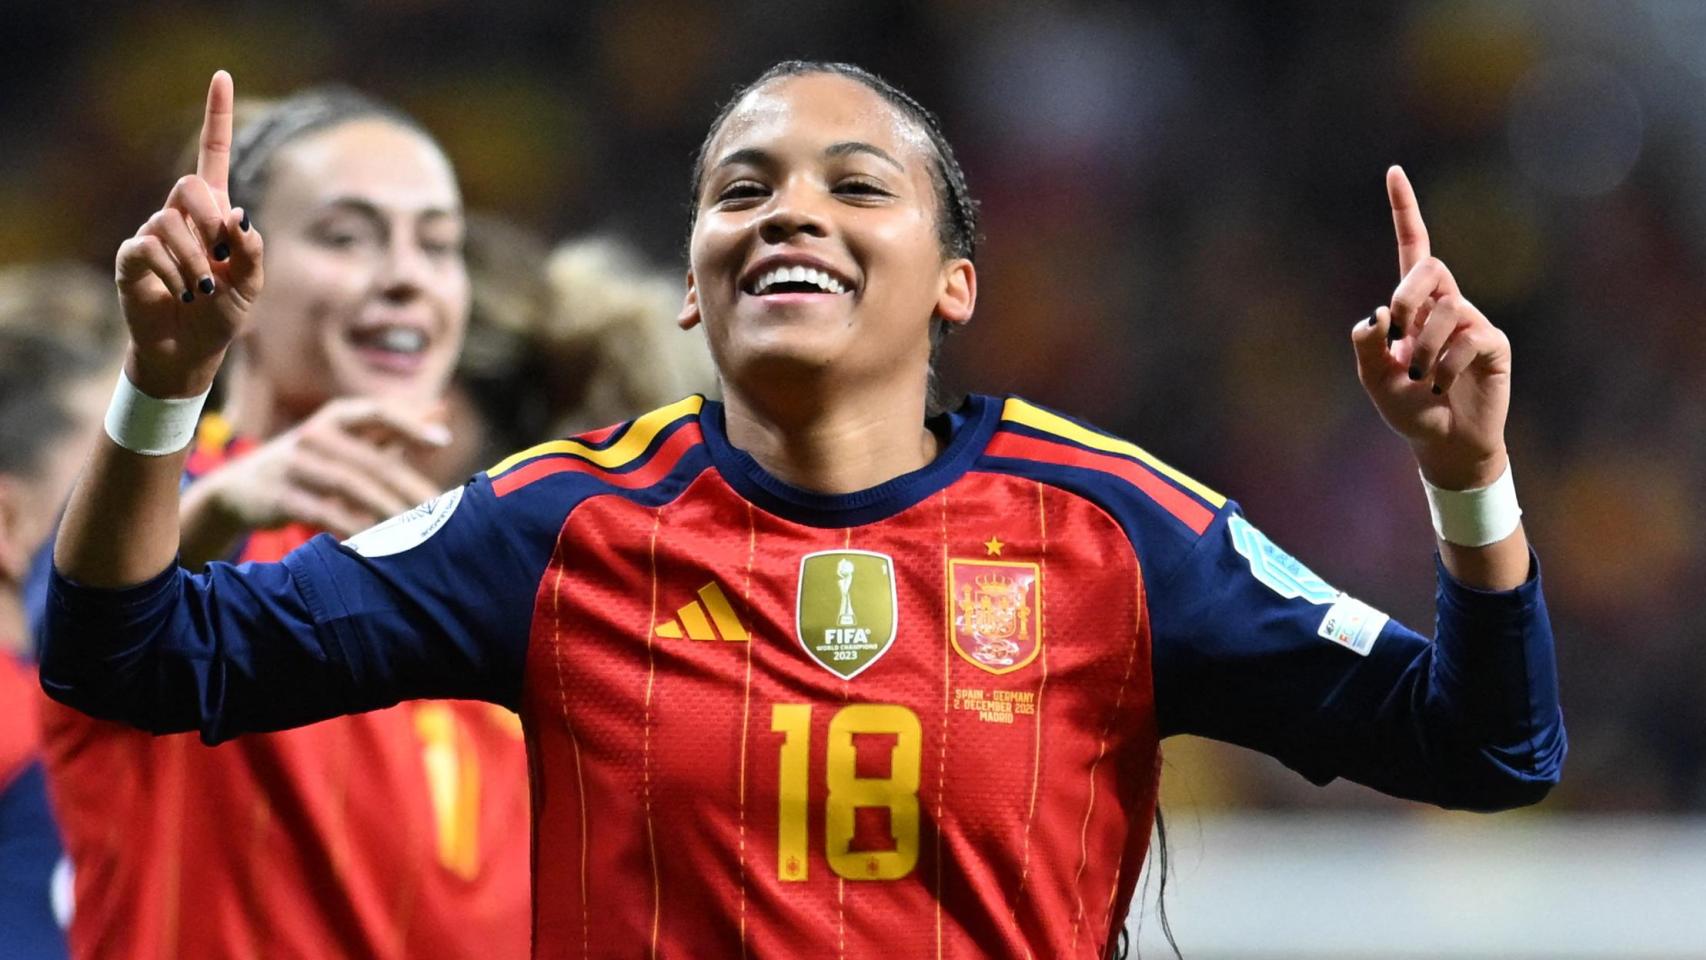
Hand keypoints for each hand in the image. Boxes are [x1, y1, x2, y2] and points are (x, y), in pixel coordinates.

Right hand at [113, 70, 261, 398]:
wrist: (190, 351)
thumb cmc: (222, 315)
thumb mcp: (252, 284)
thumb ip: (253, 251)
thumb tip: (238, 217)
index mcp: (215, 214)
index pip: (214, 154)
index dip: (217, 116)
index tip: (222, 76)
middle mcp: (181, 215)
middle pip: (189, 185)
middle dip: (208, 222)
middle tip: (218, 261)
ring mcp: (153, 233)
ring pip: (170, 223)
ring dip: (195, 263)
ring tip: (200, 291)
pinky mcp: (132, 256)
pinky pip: (150, 248)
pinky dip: (174, 273)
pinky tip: (181, 293)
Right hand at [186, 398, 450, 543]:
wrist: (236, 490)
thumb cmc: (308, 463)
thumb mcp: (344, 440)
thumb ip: (389, 430)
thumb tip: (440, 412)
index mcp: (335, 417)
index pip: (378, 412)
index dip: (411, 424)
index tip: (443, 442)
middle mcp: (314, 435)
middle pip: (371, 459)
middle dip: (409, 486)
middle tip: (439, 508)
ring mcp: (294, 464)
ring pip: (349, 486)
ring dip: (385, 508)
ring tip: (414, 528)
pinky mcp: (278, 495)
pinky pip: (322, 512)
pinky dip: (350, 526)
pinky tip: (375, 541)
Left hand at [1352, 166, 1510, 490]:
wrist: (1444, 442)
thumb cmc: (1409, 408)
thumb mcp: (1374, 379)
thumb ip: (1366, 347)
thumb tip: (1377, 314)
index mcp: (1413, 306)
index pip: (1412, 248)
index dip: (1404, 211)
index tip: (1393, 171)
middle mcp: (1445, 305)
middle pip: (1430, 267)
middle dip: (1408, 295)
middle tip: (1397, 336)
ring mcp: (1472, 322)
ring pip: (1446, 309)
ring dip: (1423, 347)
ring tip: (1421, 378)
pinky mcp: (1493, 345)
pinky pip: (1467, 338)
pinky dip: (1444, 365)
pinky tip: (1441, 385)